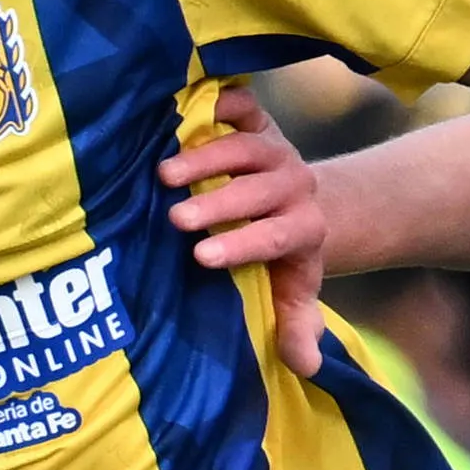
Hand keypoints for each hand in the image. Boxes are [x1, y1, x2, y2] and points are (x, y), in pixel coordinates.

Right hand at [161, 83, 331, 377]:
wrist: (303, 200)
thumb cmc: (285, 256)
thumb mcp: (294, 293)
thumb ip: (297, 326)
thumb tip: (307, 366)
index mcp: (304, 229)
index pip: (276, 236)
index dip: (241, 245)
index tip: (202, 257)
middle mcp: (295, 185)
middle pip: (258, 190)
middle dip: (218, 203)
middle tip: (177, 217)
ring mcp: (277, 149)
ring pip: (245, 147)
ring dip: (205, 157)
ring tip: (163, 174)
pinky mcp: (260, 122)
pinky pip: (244, 107)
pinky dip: (218, 104)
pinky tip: (184, 111)